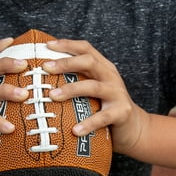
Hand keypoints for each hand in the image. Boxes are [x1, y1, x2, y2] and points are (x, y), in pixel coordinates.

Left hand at [43, 38, 148, 155]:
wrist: (135, 128)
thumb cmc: (104, 107)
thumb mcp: (92, 89)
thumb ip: (75, 80)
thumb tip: (40, 78)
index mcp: (102, 67)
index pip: (86, 48)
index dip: (67, 44)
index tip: (47, 45)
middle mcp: (110, 76)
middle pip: (89, 62)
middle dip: (66, 63)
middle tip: (45, 68)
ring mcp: (117, 93)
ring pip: (93, 87)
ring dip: (71, 90)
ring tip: (53, 96)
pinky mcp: (122, 112)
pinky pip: (103, 117)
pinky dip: (88, 123)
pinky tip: (75, 130)